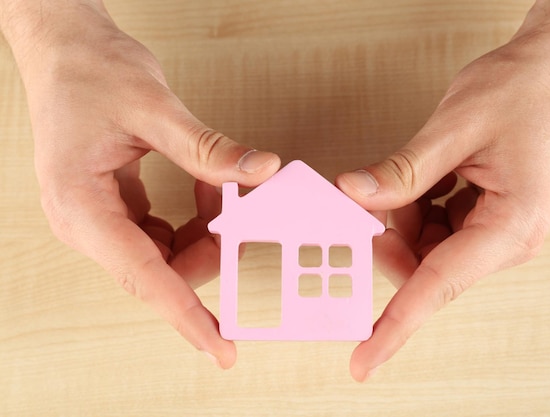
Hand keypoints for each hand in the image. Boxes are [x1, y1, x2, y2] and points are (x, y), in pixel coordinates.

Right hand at [2, 1, 279, 367]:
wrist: (66, 51)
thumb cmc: (91, 73)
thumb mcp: (155, 108)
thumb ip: (208, 149)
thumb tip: (260, 172)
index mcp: (81, 205)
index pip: (143, 277)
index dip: (186, 315)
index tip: (220, 345)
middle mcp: (85, 222)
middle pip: (159, 270)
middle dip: (209, 253)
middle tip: (246, 221)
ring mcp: (99, 219)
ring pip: (165, 255)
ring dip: (204, 232)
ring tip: (223, 192)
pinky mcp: (114, 208)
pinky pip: (162, 235)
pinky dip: (193, 219)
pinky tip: (206, 190)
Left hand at [337, 1, 549, 380]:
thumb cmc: (522, 92)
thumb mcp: (453, 128)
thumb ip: (402, 171)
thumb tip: (354, 196)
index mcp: (510, 227)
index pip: (438, 287)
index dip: (395, 326)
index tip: (363, 359)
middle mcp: (505, 239)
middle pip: (425, 265)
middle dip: (391, 235)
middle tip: (368, 198)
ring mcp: (494, 229)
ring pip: (424, 246)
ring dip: (403, 214)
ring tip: (413, 171)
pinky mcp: (483, 215)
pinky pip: (433, 226)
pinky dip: (415, 204)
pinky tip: (424, 175)